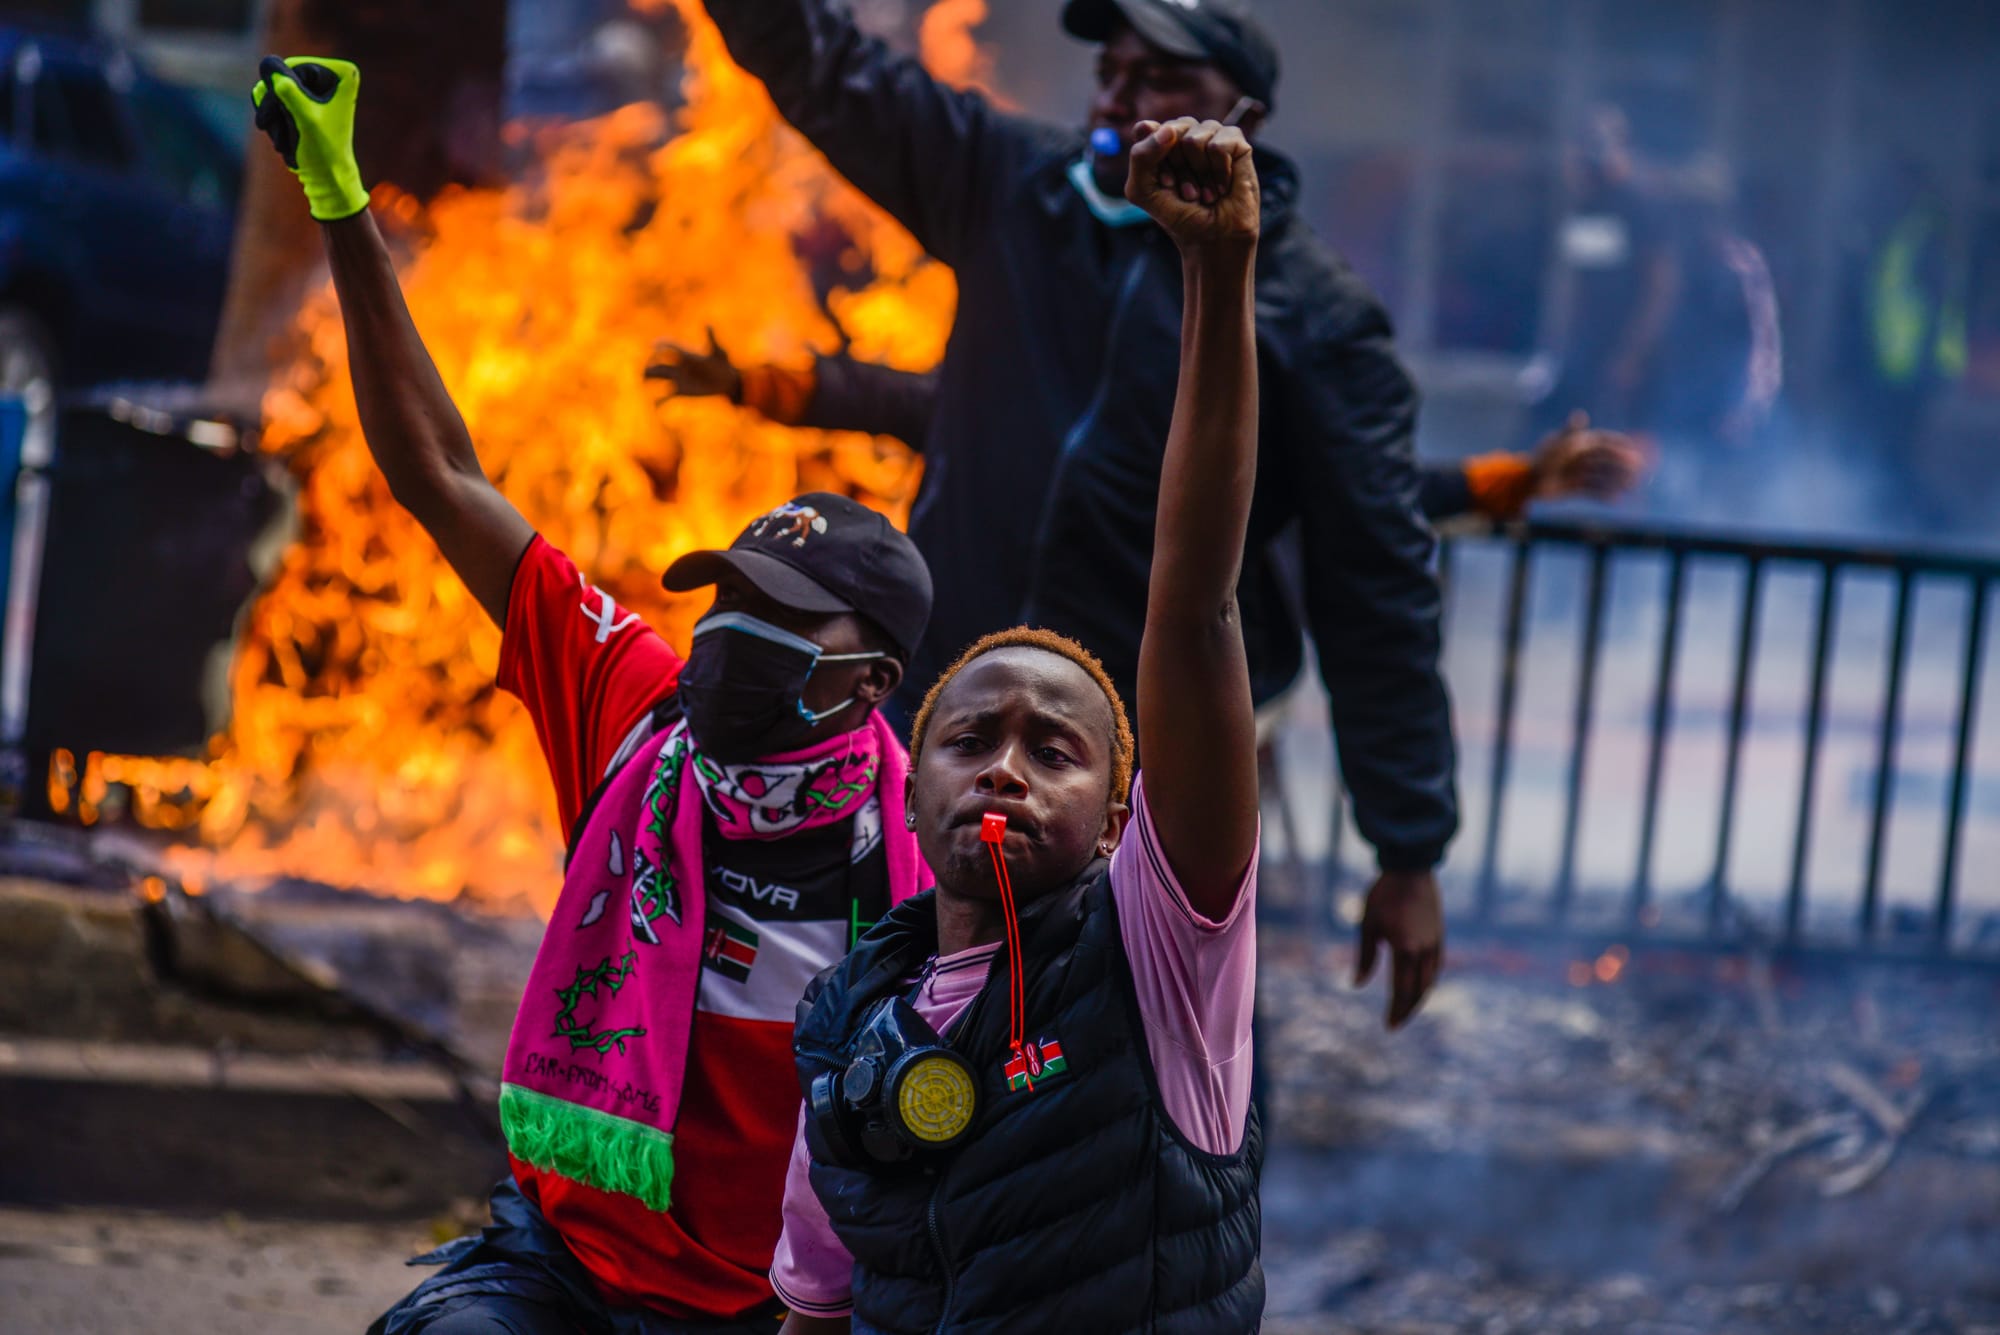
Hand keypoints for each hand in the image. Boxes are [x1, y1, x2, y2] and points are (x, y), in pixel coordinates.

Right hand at [251, 55, 368, 221]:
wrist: (325, 176)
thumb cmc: (323, 149)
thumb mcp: (305, 118)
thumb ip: (288, 90)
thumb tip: (267, 62)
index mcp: (343, 74)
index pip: (295, 67)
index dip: (287, 91)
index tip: (296, 115)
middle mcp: (330, 73)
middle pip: (283, 74)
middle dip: (276, 104)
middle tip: (282, 132)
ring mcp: (313, 84)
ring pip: (272, 85)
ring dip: (272, 114)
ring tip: (285, 136)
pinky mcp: (300, 96)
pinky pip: (269, 95)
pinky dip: (271, 117)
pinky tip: (283, 135)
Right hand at [645, 327, 741, 399]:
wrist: (728, 381)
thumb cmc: (724, 364)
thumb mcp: (718, 352)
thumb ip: (712, 339)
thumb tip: (708, 324)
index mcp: (686, 353)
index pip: (669, 346)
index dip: (660, 345)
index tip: (652, 345)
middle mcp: (678, 365)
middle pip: (658, 363)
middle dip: (649, 364)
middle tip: (645, 370)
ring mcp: (678, 377)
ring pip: (658, 376)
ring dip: (648, 378)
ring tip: (643, 382)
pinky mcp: (682, 390)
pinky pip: (667, 396)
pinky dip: (660, 402)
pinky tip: (656, 406)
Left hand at [1124, 117, 1259, 251]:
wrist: (1214, 238)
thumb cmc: (1178, 216)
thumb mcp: (1143, 191)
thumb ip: (1141, 157)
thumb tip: (1169, 130)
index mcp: (1158, 144)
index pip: (1145, 129)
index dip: (1152, 156)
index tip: (1163, 183)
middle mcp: (1184, 135)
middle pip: (1172, 130)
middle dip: (1177, 168)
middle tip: (1186, 191)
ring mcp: (1210, 136)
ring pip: (1195, 136)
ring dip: (1199, 174)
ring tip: (1205, 192)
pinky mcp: (1235, 142)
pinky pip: (1219, 145)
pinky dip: (1219, 171)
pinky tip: (1222, 187)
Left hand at [1354, 868, 1443, 1028]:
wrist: (1411, 868)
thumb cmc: (1383, 895)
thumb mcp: (1367, 925)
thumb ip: (1364, 957)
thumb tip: (1356, 984)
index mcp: (1405, 949)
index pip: (1402, 990)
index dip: (1396, 1010)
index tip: (1389, 1026)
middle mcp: (1424, 950)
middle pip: (1419, 990)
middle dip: (1408, 1010)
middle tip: (1396, 1024)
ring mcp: (1436, 942)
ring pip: (1430, 980)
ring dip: (1419, 998)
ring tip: (1407, 1009)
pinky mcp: (1440, 935)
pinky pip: (1436, 967)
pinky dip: (1428, 982)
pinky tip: (1420, 986)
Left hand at [1529, 411, 1646, 501]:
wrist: (1528, 482)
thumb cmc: (1542, 458)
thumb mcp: (1557, 444)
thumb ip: (1570, 431)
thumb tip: (1579, 414)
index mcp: (1579, 444)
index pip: (1604, 441)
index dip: (1618, 443)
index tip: (1632, 446)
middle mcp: (1582, 458)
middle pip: (1607, 460)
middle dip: (1622, 463)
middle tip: (1638, 468)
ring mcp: (1580, 473)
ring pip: (1603, 476)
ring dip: (1617, 480)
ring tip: (1631, 485)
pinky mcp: (1576, 488)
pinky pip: (1594, 491)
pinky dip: (1604, 495)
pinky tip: (1615, 500)